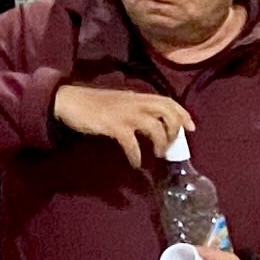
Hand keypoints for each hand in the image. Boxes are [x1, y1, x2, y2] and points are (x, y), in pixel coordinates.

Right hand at [52, 83, 191, 164]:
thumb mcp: (119, 102)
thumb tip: (150, 124)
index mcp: (137, 96)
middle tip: (171, 144)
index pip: (167, 101)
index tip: (191, 127)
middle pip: (166, 112)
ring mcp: (125, 113)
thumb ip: (135, 109)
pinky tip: (135, 163)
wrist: (67, 101)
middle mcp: (135, 103)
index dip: (183, 114)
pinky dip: (136, 155)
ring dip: (160, 143)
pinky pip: (132, 143)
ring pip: (155, 127)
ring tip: (156, 154)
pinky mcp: (113, 125)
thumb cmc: (91, 103)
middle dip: (175, 130)